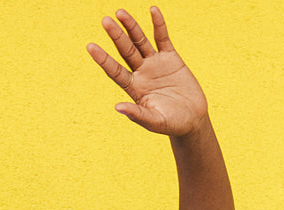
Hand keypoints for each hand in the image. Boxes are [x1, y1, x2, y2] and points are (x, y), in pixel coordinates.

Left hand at [87, 7, 208, 136]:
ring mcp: (155, 64)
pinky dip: (158, 24)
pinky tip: (153, 10)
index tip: (90, 47)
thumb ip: (138, 114)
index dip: (103, 59)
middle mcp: (141, 73)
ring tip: (120, 12)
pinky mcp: (171, 58)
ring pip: (140, 41)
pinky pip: (162, 38)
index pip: (114, 71)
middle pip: (125, 51)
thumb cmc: (172, 124)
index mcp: (134, 88)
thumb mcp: (154, 122)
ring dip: (131, 27)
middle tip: (105, 20)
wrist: (192, 119)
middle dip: (116, 36)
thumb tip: (118, 107)